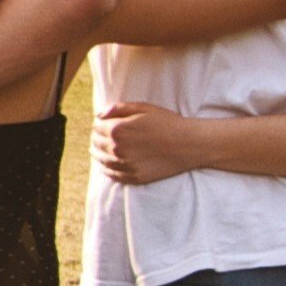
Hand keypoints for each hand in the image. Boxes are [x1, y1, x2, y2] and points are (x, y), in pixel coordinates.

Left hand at [92, 102, 208, 184]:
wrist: (189, 144)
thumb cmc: (167, 123)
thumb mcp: (144, 108)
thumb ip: (119, 109)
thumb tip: (99, 115)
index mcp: (118, 129)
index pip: (96, 127)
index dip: (99, 123)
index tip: (103, 123)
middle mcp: (117, 149)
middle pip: (96, 143)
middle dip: (97, 137)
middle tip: (101, 135)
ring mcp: (125, 165)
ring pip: (101, 160)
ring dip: (99, 152)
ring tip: (100, 148)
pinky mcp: (133, 177)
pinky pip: (112, 175)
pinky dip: (106, 168)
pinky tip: (108, 163)